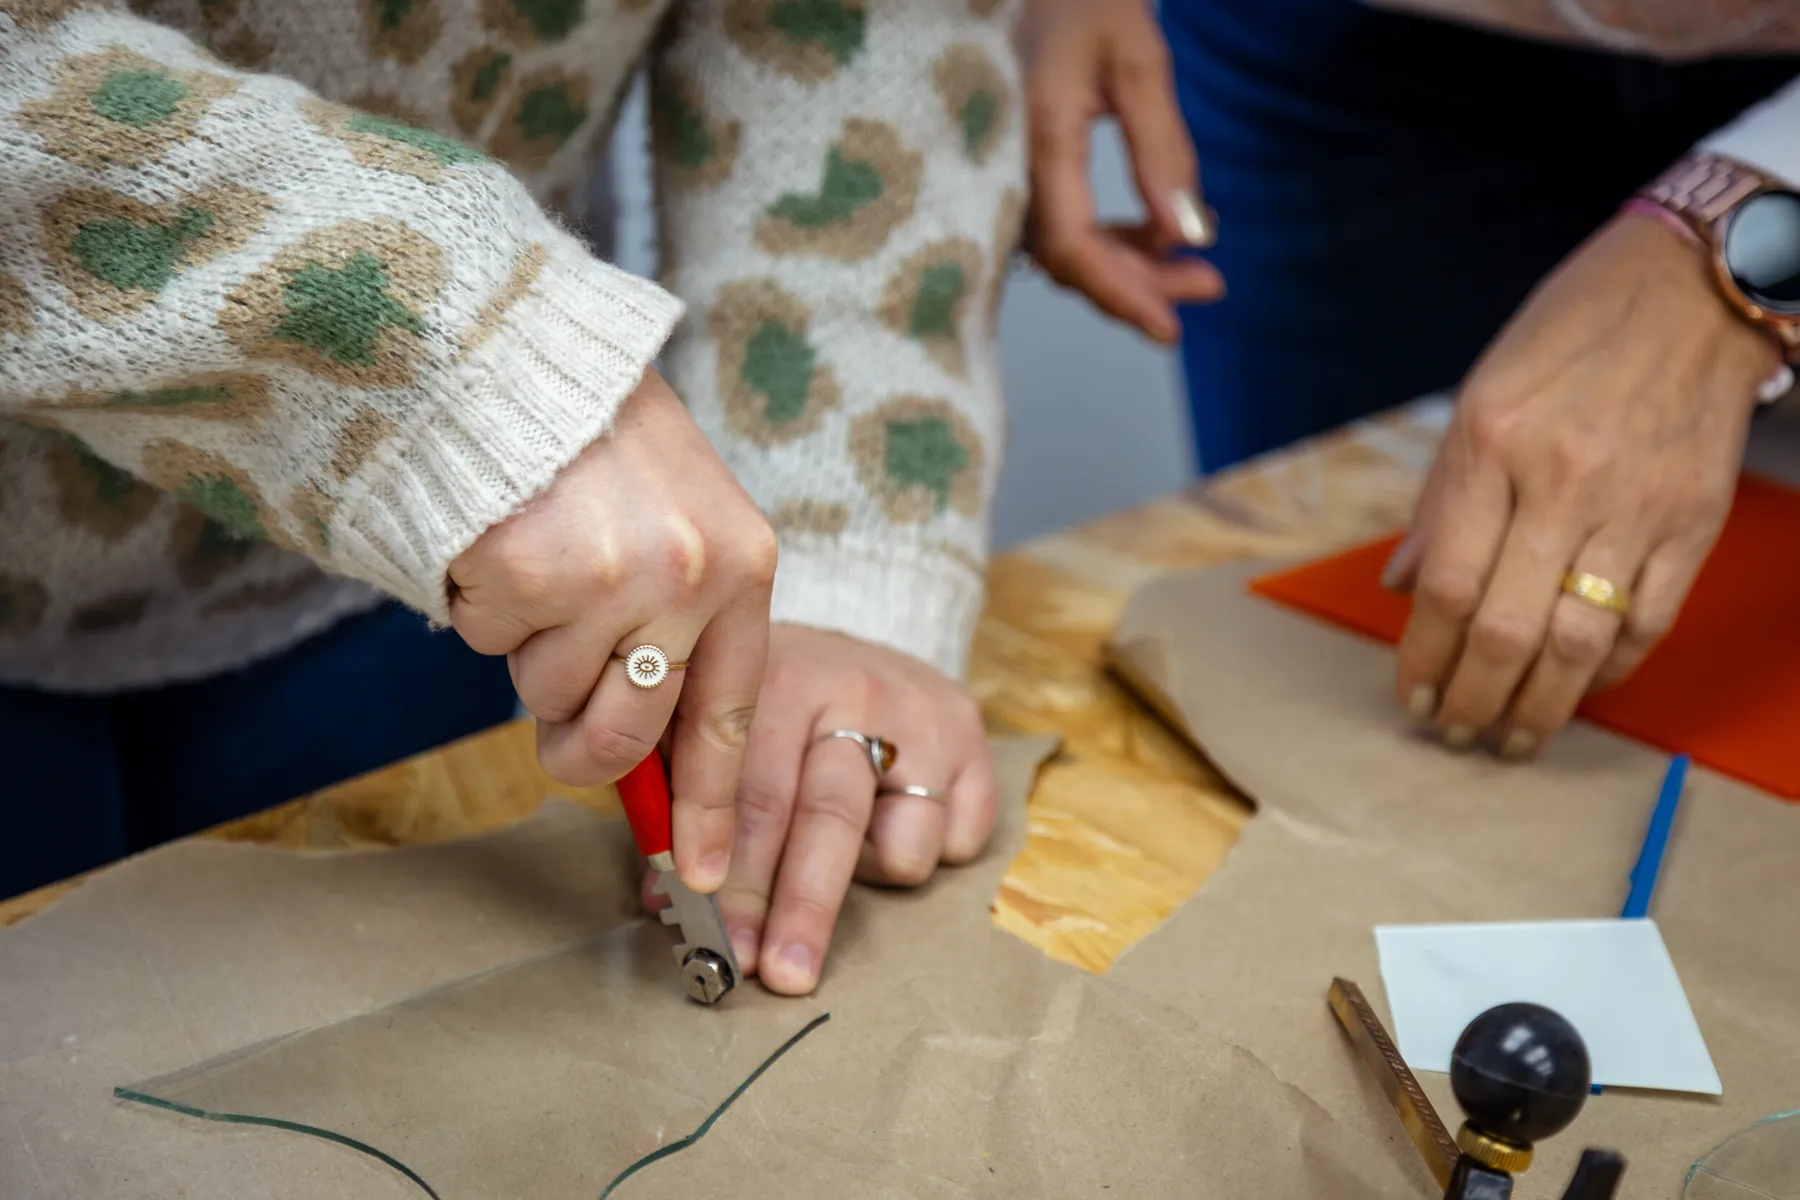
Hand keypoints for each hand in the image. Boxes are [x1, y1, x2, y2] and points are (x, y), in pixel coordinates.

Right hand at [449, 368, 777, 891]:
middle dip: (584, 748)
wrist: (515, 347)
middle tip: (558, 722)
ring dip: (528, 651)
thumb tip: (645, 750)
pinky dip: (483, 607)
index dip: (708, 803)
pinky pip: (491, 645)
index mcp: (742, 566)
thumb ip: (681, 624)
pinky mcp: (527, 575)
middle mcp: (688, 579)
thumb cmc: (600, 439)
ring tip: (539, 561)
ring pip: (547, 695)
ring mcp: (608, 581)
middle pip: (628, 734)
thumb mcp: (683, 518)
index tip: (702, 871)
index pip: (728, 717)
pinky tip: (500, 539)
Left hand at [645, 624, 995, 994]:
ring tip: (839, 856)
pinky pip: (956, 840)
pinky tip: (890, 822)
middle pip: (827, 819)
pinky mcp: (969, 735)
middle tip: (780, 975)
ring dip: (866, 876)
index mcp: (777, 678)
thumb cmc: (770, 709)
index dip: (733, 873)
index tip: (716, 940)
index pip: (754, 793)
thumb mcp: (719, 727)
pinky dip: (922, 852)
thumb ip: (686, 803)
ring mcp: (919, 712)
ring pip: (903, 843)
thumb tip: (664, 899)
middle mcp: (852, 687)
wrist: (852, 648)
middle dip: (798, 908)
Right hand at [1022, 0, 1223, 342]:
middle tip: (1209, 286)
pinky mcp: (1019, 167)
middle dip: (1139, 284)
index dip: (1120, 294)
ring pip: (1066, 248)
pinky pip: (1059, 225)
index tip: (1170, 326)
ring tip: (1195, 266)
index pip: (1072, 246)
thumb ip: (1162, 148)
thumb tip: (1187, 235)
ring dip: (1128, 267)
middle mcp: (1010, 166)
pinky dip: (1107, 241)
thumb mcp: (1137, 60)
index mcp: (1037, 139)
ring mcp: (1009, 170)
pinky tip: (1152, 235)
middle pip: (1071, 258)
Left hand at [1386, 214, 1777, 756]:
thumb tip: (1399, 586)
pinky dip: (1608, 669)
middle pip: (1505, 627)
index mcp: (1491, 444)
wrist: (1693, 292)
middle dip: (1472, 698)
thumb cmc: (1569, 338)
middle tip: (1454, 735)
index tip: (1411, 696)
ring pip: (1577, 641)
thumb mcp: (1479, 398)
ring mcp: (1632, 505)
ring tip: (1511, 740)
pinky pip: (1645, 621)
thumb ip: (1440, 501)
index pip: (1445, 583)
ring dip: (1539, 706)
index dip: (1422, 656)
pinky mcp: (1692, 522)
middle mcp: (1559, 480)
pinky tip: (1579, 689)